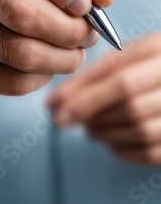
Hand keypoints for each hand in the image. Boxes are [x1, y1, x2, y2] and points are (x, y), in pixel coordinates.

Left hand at [47, 34, 160, 164]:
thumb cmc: (153, 62)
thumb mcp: (131, 52)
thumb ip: (102, 69)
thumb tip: (60, 98)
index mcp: (158, 51)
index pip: (119, 77)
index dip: (83, 95)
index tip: (53, 105)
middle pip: (130, 106)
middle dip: (90, 113)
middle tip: (64, 117)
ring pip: (139, 130)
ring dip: (104, 131)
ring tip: (88, 126)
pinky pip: (149, 151)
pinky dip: (122, 149)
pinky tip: (111, 139)